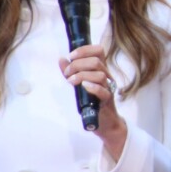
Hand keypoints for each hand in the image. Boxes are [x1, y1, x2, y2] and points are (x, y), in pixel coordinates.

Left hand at [59, 44, 127, 160]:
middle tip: (67, 73)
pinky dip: (92, 87)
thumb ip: (71, 71)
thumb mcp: (79, 84)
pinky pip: (103, 90)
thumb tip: (61, 59)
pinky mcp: (107, 100)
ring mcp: (108, 87)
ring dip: (81, 75)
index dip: (85, 50)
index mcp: (101, 69)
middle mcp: (107, 76)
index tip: (71, 56)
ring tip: (71, 81)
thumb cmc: (92, 101)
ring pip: (100, 74)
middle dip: (78, 64)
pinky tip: (83, 87)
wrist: (104, 122)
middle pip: (96, 61)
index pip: (99, 50)